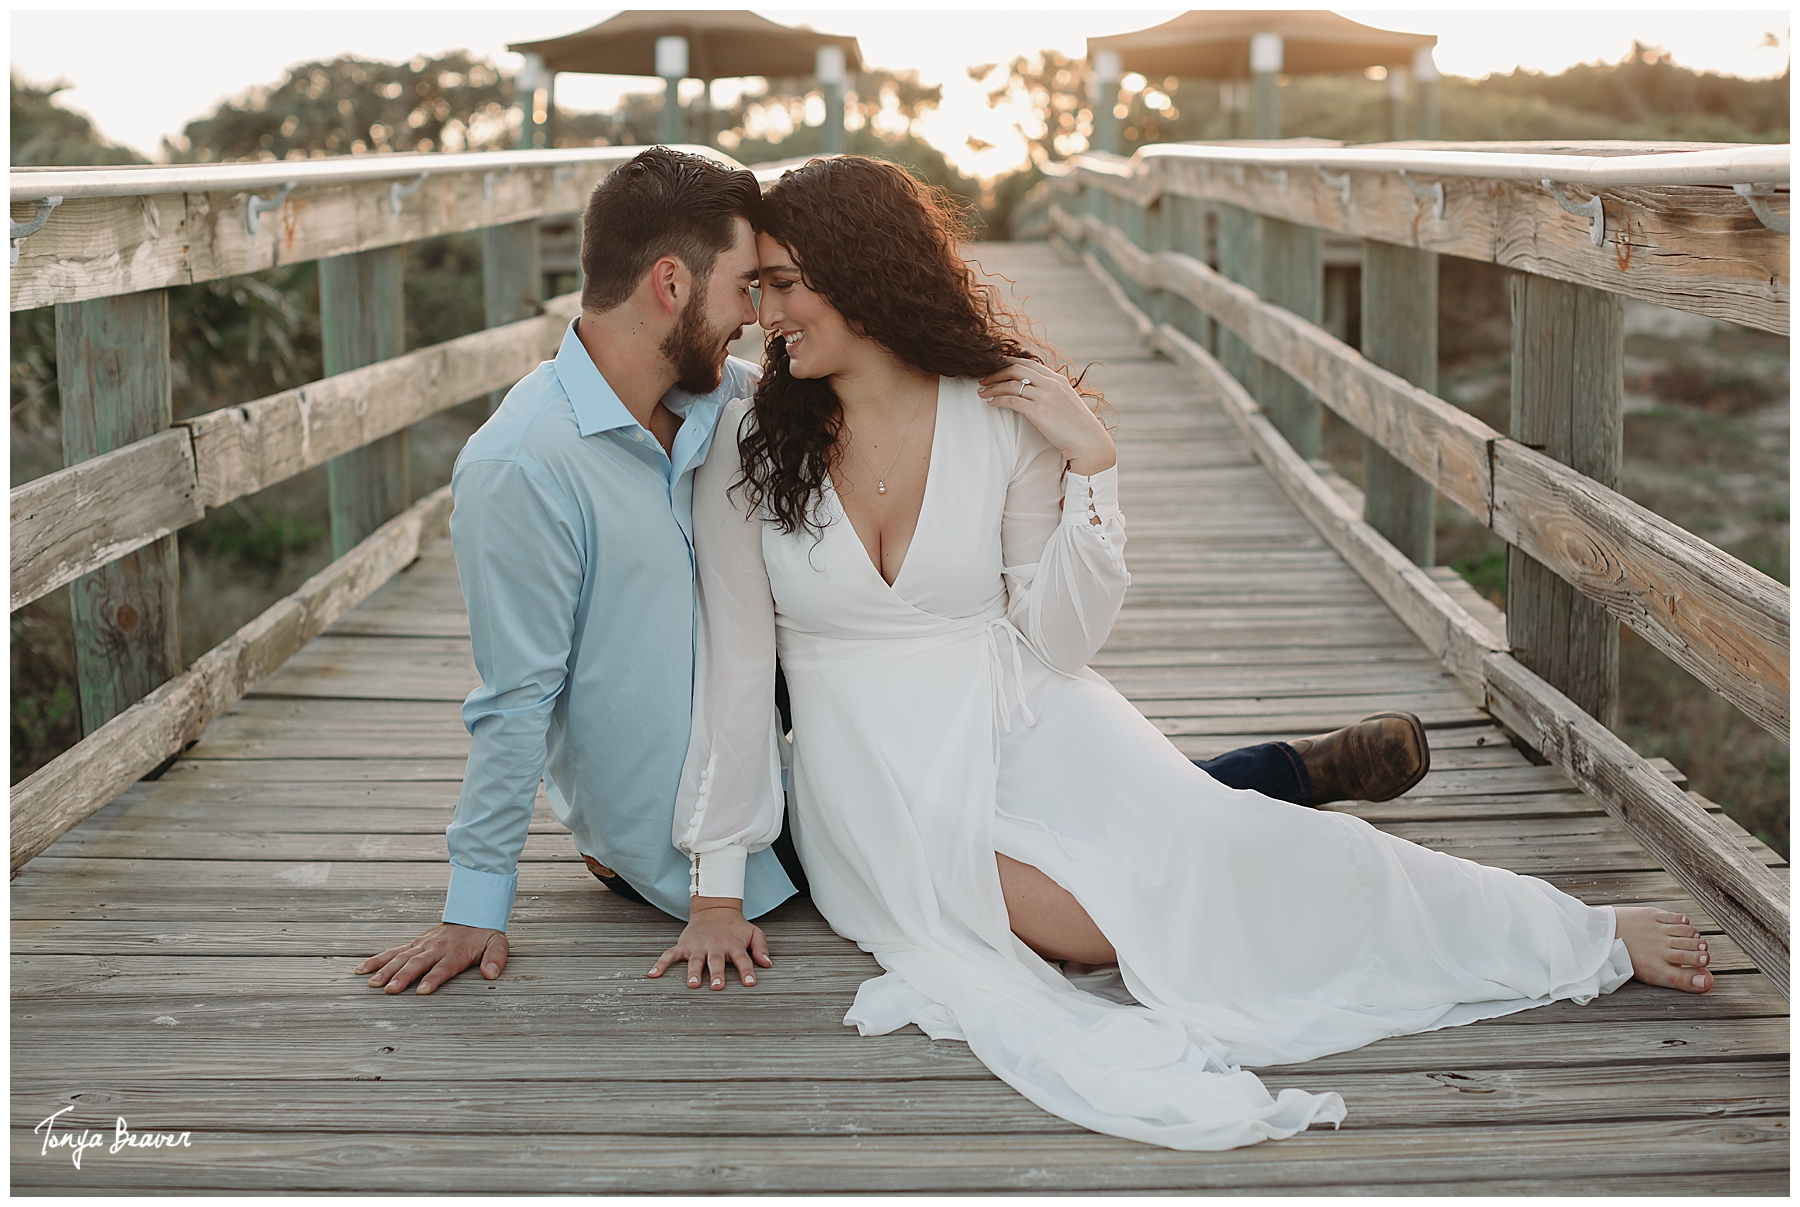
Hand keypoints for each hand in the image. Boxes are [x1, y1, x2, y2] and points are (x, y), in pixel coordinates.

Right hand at [356, 922, 507, 994]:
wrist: (472, 913)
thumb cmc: (484, 934)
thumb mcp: (498, 943)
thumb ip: (496, 958)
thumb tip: (491, 973)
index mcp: (455, 951)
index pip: (444, 967)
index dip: (433, 978)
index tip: (422, 991)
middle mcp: (436, 948)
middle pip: (418, 963)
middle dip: (403, 977)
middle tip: (390, 990)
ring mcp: (422, 945)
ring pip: (401, 957)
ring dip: (386, 970)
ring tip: (372, 984)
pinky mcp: (414, 943)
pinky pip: (393, 951)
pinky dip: (377, 960)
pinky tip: (361, 969)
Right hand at [648, 896, 771, 989]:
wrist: (715, 908)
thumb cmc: (735, 927)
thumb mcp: (753, 933)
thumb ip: (761, 947)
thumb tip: (768, 964)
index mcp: (733, 944)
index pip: (742, 959)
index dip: (746, 971)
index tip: (750, 983)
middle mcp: (716, 946)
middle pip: (716, 961)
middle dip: (717, 973)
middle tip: (717, 986)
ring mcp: (699, 946)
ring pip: (695, 960)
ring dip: (694, 972)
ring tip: (692, 984)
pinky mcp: (685, 945)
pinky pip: (671, 954)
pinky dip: (661, 963)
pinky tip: (653, 974)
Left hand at [977, 358, 1115, 476]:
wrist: (1089, 442)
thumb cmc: (1077, 427)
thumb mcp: (1067, 402)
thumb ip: (1053, 393)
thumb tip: (1035, 392)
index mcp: (1058, 379)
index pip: (1028, 363)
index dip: (1008, 363)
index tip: (995, 367)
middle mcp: (1051, 384)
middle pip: (1016, 369)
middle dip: (996, 372)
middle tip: (982, 378)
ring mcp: (1045, 396)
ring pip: (1011, 384)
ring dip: (993, 386)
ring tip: (981, 391)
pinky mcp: (1039, 411)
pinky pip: (1012, 400)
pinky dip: (998, 399)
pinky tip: (990, 402)